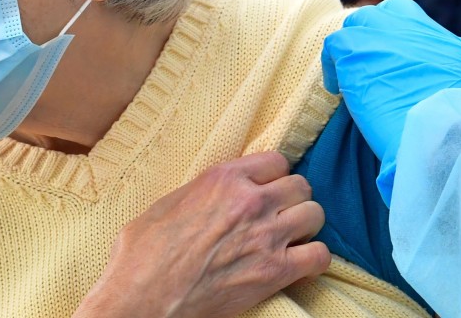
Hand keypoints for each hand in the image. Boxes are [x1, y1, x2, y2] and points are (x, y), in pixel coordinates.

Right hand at [74, 152, 328, 317]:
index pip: (276, 161)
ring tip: (292, 238)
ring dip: (306, 226)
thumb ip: (201, 192)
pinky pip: (319, 255)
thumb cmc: (142, 255)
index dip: (274, 176)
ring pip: (314, 215)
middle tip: (282, 214)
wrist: (141, 299)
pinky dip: (315, 260)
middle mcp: (250, 200)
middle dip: (293, 199)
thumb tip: (211, 196)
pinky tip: (301, 264)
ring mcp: (266, 235)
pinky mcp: (274, 272)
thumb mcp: (166, 204)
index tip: (268, 189)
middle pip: (301, 185)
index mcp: (223, 178)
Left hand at [321, 0, 460, 203]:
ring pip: (358, 24)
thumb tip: (430, 87)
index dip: (395, 34)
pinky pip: (334, 44)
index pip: (412, 19)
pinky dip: (331, 64)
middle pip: (384, 15)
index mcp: (446, 45)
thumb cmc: (459, 133)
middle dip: (372, 38)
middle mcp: (416, 33)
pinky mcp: (356, 52)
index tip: (390, 58)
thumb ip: (446, 80)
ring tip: (350, 79)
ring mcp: (385, 37)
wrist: (442, 137)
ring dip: (352, 50)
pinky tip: (336, 89)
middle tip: (367, 69)